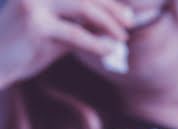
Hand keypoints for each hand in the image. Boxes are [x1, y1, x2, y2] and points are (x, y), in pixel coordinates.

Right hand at [0, 0, 133, 88]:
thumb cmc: (23, 50)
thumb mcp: (54, 35)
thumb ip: (77, 27)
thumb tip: (107, 29)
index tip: (126, 11)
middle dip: (112, 7)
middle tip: (129, 22)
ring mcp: (35, 3)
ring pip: (83, 7)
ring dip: (108, 23)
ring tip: (123, 37)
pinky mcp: (35, 25)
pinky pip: (75, 33)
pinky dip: (96, 43)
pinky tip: (109, 50)